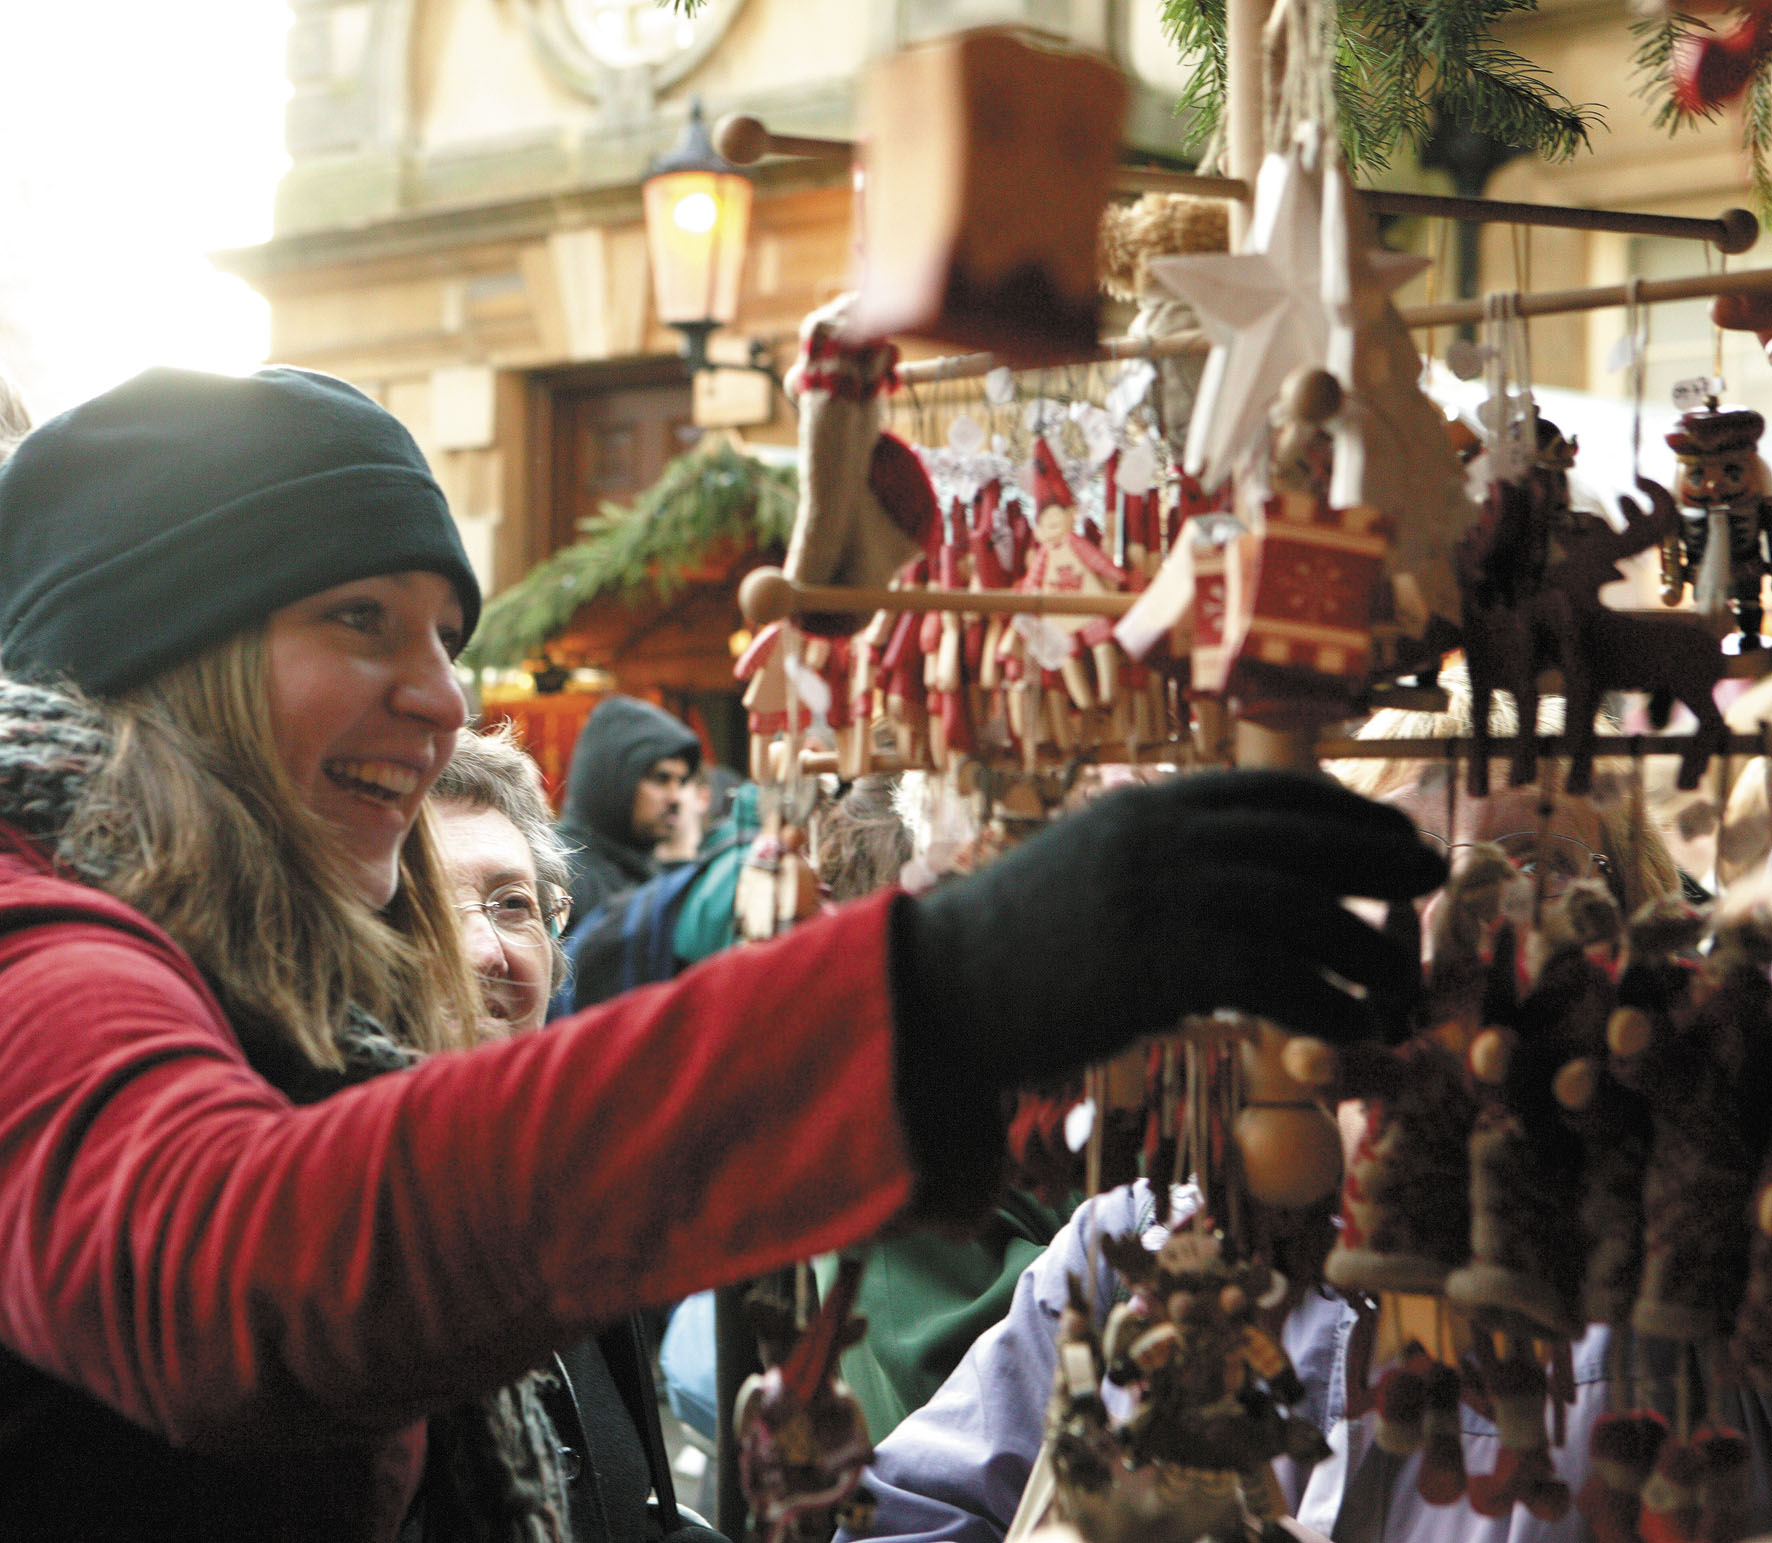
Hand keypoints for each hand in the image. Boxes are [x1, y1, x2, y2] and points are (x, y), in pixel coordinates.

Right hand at [891, 769, 1446, 1093]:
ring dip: (1366, 949)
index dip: (1344, 811)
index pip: (1272, 790)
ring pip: (1306, 910)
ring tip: (1396, 982)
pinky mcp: (1167, 964)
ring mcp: (1168, 894)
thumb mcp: (1092, 865)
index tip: (1387, 833)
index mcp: (1151, 804)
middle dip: (1379, 856)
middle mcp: (1167, 836)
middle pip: (1306, 838)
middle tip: (1431, 877)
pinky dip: (1327, 1007)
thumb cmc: (1018, 938)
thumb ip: (1163, 858)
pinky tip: (1348, 1028)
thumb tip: (1245, 882)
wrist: (946, 986)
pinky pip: (1280, 981)